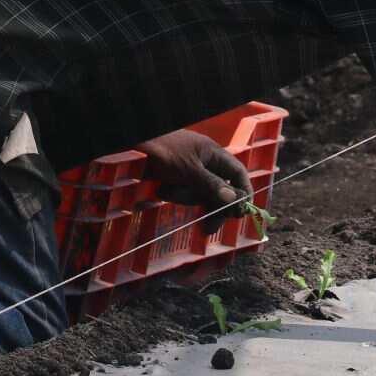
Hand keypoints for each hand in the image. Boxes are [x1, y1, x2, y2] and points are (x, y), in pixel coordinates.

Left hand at [136, 130, 253, 231]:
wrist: (133, 147)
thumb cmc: (163, 151)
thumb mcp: (189, 170)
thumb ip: (212, 185)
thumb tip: (235, 200)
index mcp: (214, 154)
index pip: (237, 173)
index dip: (242, 192)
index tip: (240, 213)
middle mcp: (205, 162)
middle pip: (220, 189)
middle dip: (212, 206)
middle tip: (209, 228)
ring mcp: (190, 171)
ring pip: (199, 194)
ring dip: (185, 197)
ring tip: (167, 190)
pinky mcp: (175, 178)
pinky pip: (183, 193)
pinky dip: (175, 194)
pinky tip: (161, 189)